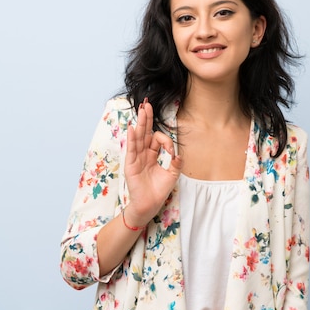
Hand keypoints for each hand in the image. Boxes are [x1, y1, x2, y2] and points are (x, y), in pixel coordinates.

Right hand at [124, 98, 182, 226]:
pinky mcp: (130, 165)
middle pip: (145, 132)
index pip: (157, 140)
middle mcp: (143, 154)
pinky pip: (131, 149)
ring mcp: (136, 158)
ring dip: (140, 123)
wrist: (149, 205)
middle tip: (147, 104)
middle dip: (146, 119)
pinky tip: (133, 128)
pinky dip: (132, 139)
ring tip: (141, 110)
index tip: (172, 152)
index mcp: (152, 154)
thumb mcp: (172, 175)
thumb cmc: (159, 191)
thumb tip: (178, 154)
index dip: (166, 141)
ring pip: (138, 137)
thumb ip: (176, 163)